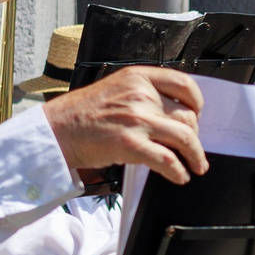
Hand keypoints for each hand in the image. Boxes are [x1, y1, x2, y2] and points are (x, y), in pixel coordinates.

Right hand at [43, 65, 208, 183]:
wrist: (57, 130)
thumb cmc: (83, 114)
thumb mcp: (116, 88)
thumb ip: (143, 93)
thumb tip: (173, 112)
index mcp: (138, 77)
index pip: (184, 83)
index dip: (196, 103)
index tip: (197, 115)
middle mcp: (141, 94)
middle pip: (187, 116)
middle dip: (194, 136)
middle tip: (192, 148)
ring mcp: (136, 119)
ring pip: (185, 138)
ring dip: (196, 156)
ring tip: (197, 166)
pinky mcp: (130, 144)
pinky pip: (168, 160)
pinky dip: (179, 171)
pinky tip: (180, 176)